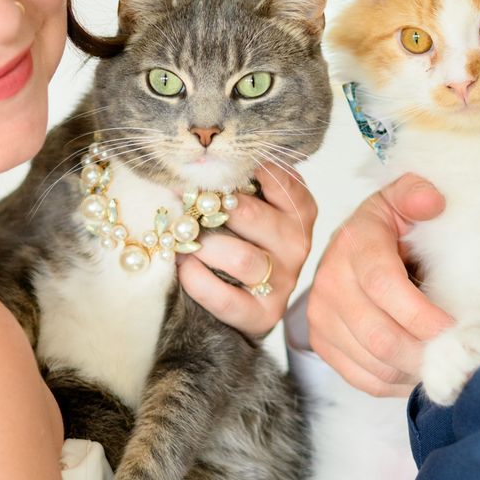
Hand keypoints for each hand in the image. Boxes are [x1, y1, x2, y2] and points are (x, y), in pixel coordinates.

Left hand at [180, 161, 315, 336]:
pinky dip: (197, 279)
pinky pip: (225, 296)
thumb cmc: (241, 241)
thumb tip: (194, 165)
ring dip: (202, 245)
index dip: (239, 170)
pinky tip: (183, 266)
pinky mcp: (264, 314)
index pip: (280, 179)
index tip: (208, 167)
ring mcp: (283, 281)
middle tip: (181, 203)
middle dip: (209, 207)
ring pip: (240, 256)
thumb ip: (236, 186)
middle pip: (250, 214)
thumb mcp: (249, 208)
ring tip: (180, 240)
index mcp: (299, 210)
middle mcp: (297, 244)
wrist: (245, 301)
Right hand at [306, 174, 454, 395]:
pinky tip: (419, 370)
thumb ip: (416, 194)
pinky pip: (363, 380)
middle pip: (380, 336)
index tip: (458, 329)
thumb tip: (432, 201)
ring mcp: (321, 317)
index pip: (385, 287)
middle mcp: (329, 282)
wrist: (349, 249)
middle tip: (461, 356)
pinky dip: (397, 383)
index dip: (424, 316)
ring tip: (445, 363)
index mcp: (355, 244)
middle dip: (426, 353)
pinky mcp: (322, 344)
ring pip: (374, 364)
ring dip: (415, 371)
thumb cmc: (387, 230)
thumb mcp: (402, 202)